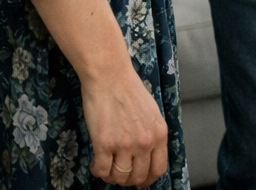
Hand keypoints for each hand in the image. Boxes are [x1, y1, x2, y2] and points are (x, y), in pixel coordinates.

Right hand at [82, 69, 168, 186]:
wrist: (110, 76)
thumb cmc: (130, 90)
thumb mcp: (151, 113)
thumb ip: (152, 135)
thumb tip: (148, 158)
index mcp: (160, 133)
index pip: (158, 170)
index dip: (148, 179)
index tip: (139, 178)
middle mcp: (145, 142)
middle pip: (138, 178)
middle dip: (127, 178)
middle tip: (119, 170)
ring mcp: (125, 144)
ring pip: (119, 177)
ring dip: (111, 175)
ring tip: (106, 164)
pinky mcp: (104, 144)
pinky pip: (101, 171)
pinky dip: (97, 170)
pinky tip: (96, 160)